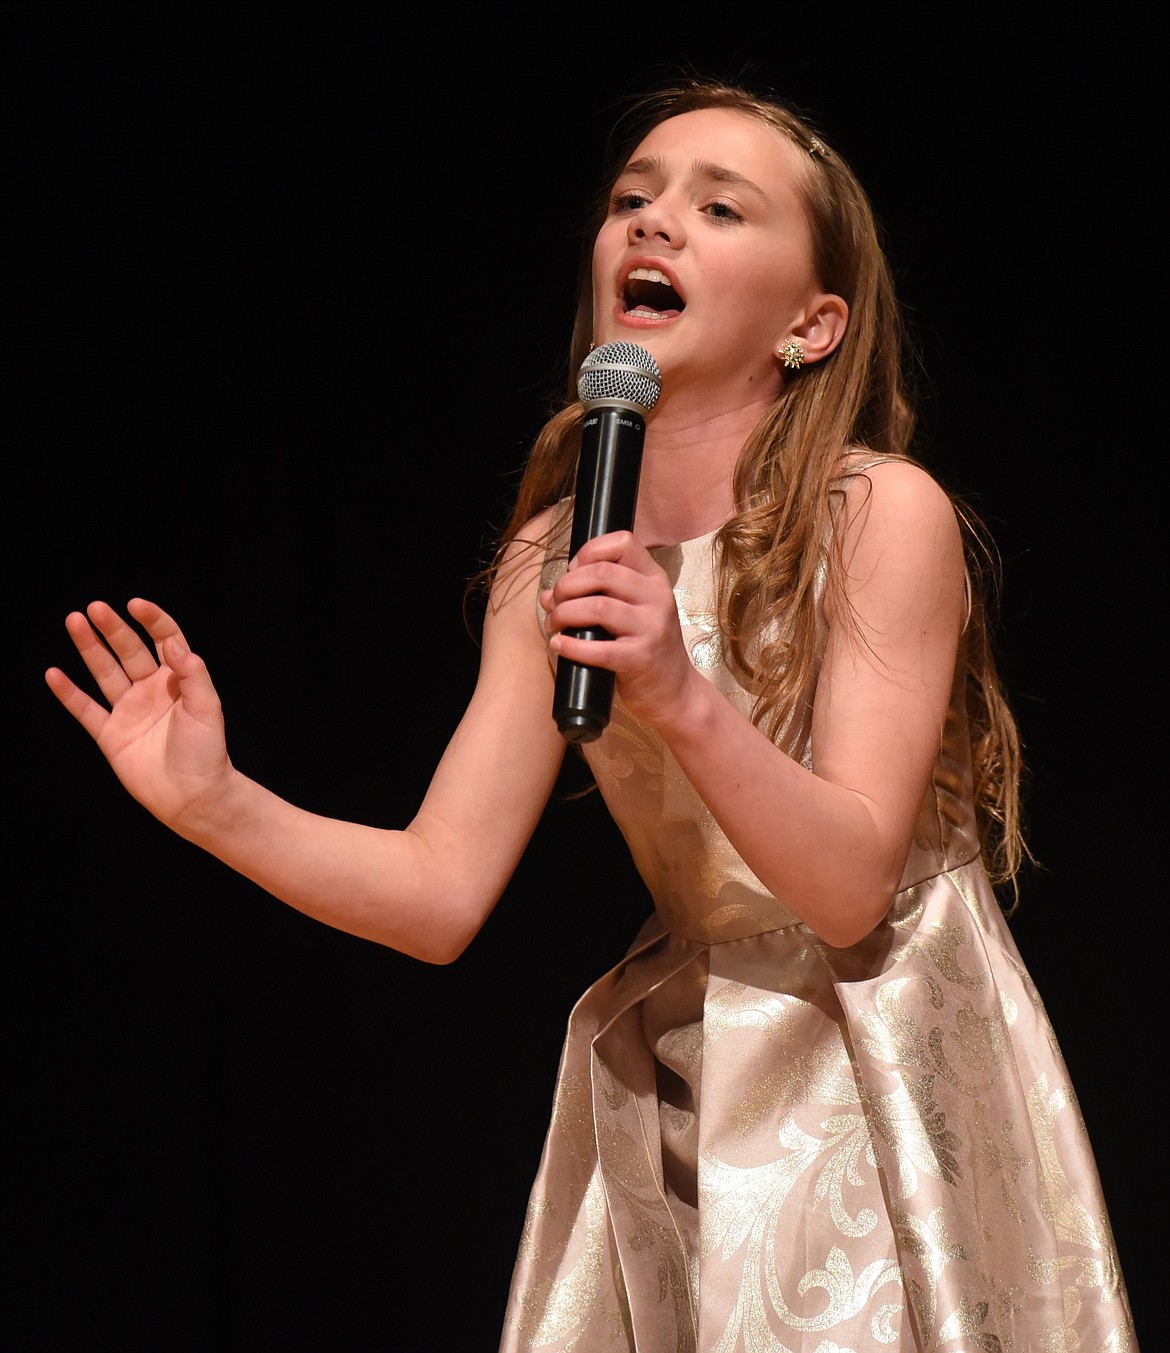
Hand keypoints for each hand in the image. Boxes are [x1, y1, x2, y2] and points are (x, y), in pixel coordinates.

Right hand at [45, 598, 232, 830]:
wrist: (193, 796)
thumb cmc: (207, 752)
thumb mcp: (208, 708)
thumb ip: (192, 674)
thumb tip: (174, 643)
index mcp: (178, 680)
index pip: (164, 639)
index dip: (152, 620)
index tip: (136, 605)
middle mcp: (152, 690)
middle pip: (129, 650)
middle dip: (112, 628)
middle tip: (94, 608)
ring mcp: (129, 711)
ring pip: (105, 672)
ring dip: (89, 648)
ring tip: (74, 621)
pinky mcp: (111, 735)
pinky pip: (85, 709)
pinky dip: (69, 693)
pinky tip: (53, 674)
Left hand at [541, 531, 695, 727]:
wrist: (675, 691)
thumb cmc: (647, 648)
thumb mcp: (632, 614)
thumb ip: (596, 596)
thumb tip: (548, 594)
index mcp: (654, 579)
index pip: (623, 543)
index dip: (589, 552)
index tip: (573, 572)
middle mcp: (657, 598)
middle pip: (603, 572)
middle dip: (567, 585)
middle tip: (555, 602)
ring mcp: (652, 627)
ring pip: (597, 606)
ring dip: (564, 614)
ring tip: (554, 624)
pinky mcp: (640, 658)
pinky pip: (599, 648)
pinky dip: (571, 646)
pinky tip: (559, 645)